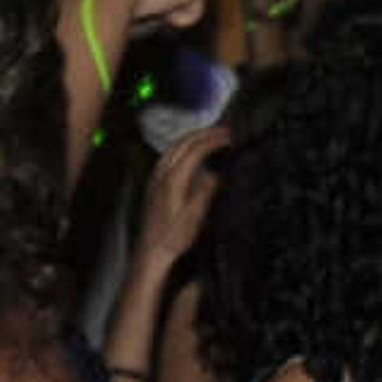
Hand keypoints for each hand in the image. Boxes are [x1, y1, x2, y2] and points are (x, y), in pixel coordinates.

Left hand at [135, 125, 225, 271]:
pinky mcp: (154, 183)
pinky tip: (190, 153)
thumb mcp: (195, 218)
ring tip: (210, 136)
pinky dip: (184, 147)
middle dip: (204, 133)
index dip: (213, 140)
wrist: (151, 251)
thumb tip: (216, 174)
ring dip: (193, 138)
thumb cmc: (173, 238)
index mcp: (173, 179)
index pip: (195, 150)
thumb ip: (205, 192)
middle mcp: (162, 174)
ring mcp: (156, 177)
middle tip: (224, 130)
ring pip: (174, 147)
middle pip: (183, 143)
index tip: (230, 136)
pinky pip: (169, 155)